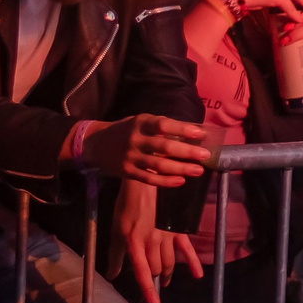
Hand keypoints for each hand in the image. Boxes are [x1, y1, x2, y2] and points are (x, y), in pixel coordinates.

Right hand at [82, 114, 213, 186]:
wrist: (97, 144)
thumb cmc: (128, 130)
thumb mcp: (142, 121)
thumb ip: (163, 126)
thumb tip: (195, 131)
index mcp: (141, 123)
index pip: (164, 125)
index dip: (183, 129)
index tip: (202, 134)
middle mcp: (135, 139)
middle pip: (164, 147)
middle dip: (187, 152)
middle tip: (205, 155)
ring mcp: (130, 157)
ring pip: (159, 165)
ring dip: (181, 168)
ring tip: (199, 170)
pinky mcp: (127, 172)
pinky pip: (149, 179)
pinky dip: (166, 181)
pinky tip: (181, 181)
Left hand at [110, 182, 201, 302]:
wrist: (145, 182)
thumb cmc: (127, 205)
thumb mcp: (116, 230)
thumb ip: (116, 255)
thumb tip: (112, 275)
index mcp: (134, 242)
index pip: (142, 271)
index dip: (148, 289)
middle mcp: (152, 241)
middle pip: (156, 268)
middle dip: (154, 277)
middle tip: (153, 282)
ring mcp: (167, 236)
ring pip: (169, 262)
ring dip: (167, 273)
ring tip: (165, 280)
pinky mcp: (178, 229)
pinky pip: (187, 249)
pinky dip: (192, 263)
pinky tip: (197, 275)